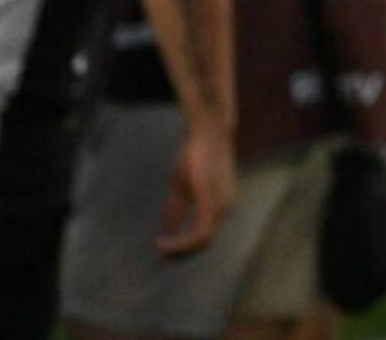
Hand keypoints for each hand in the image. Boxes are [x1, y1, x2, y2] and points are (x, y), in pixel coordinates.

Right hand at [157, 118, 233, 257]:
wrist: (207, 132)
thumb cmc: (196, 157)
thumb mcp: (183, 188)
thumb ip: (176, 211)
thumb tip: (164, 232)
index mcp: (221, 206)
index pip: (205, 238)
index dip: (184, 249)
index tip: (163, 251)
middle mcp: (226, 209)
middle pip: (204, 244)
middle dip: (180, 254)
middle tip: (159, 253)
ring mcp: (221, 206)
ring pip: (202, 242)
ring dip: (179, 250)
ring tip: (160, 249)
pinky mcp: (212, 201)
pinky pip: (200, 233)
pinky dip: (181, 243)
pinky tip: (163, 243)